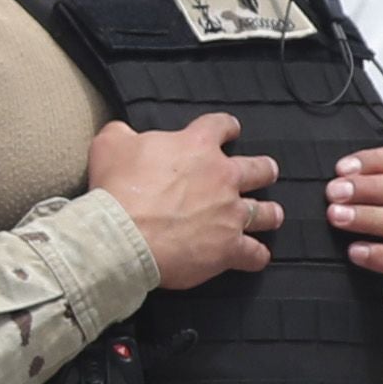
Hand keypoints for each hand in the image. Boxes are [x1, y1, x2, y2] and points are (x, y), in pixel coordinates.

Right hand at [91, 113, 278, 289]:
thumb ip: (122, 133)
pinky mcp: (229, 248)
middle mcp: (223, 177)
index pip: (221, 126)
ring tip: (272, 215)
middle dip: (263, 170)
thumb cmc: (117, 188)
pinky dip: (256, 256)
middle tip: (265, 173)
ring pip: (264, 212)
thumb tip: (123, 132)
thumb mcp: (110, 144)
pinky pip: (254, 254)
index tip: (230, 130)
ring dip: (269, 213)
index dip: (227, 127)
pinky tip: (256, 257)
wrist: (122, 235)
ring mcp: (230, 214)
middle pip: (258, 169)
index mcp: (197, 146)